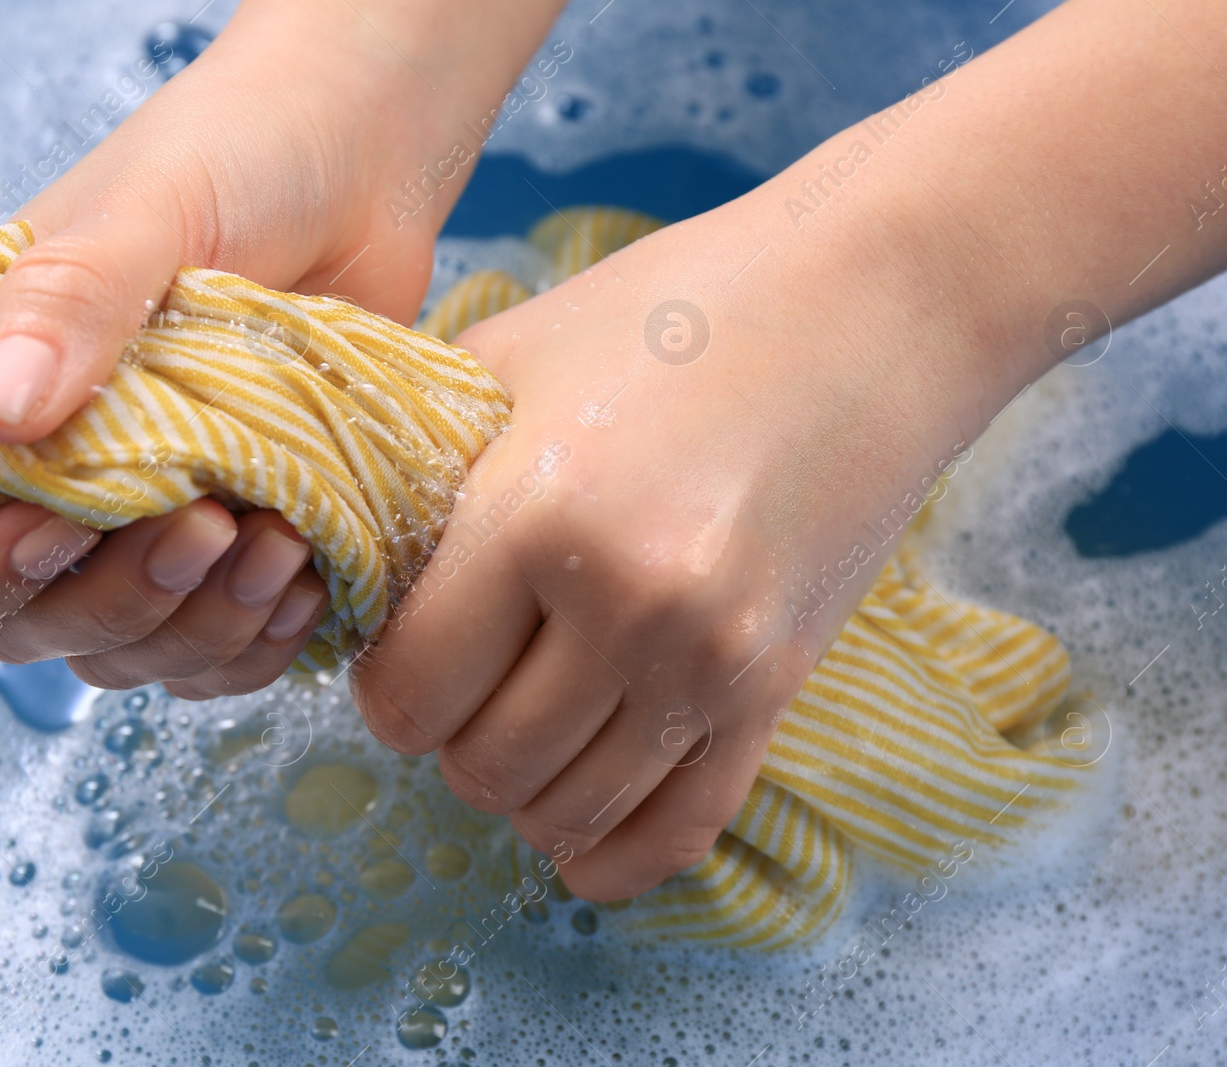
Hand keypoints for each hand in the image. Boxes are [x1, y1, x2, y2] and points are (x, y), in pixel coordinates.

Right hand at [0, 0, 568, 695]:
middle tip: (209, 525)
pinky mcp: (232, 547)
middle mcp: (51, 479)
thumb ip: (67, 304)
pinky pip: (217, 654)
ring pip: (125, 654)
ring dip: (198, 630)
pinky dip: (258, 644)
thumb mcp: (148, 209)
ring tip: (278, 545)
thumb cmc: (236, 159)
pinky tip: (307, 581)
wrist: (361, 163)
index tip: (67, 527)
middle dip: (116, 601)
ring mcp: (142, 522)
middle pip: (25, 626)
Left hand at [353, 0, 1226, 899]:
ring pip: (566, 811)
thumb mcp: (515, 355)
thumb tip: (351, 568)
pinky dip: (611, 855)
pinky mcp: (779, 692)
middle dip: (448, 736)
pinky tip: (576, 839)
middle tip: (461, 677)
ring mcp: (716, 664)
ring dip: (521, 788)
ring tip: (519, 724)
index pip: (410, 693)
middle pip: (480, 766)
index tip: (401, 649)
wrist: (874, 307)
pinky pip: (679, 831)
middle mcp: (630, 609)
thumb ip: (417, 465)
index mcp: (540, 514)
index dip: (383, 684)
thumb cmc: (681, 311)